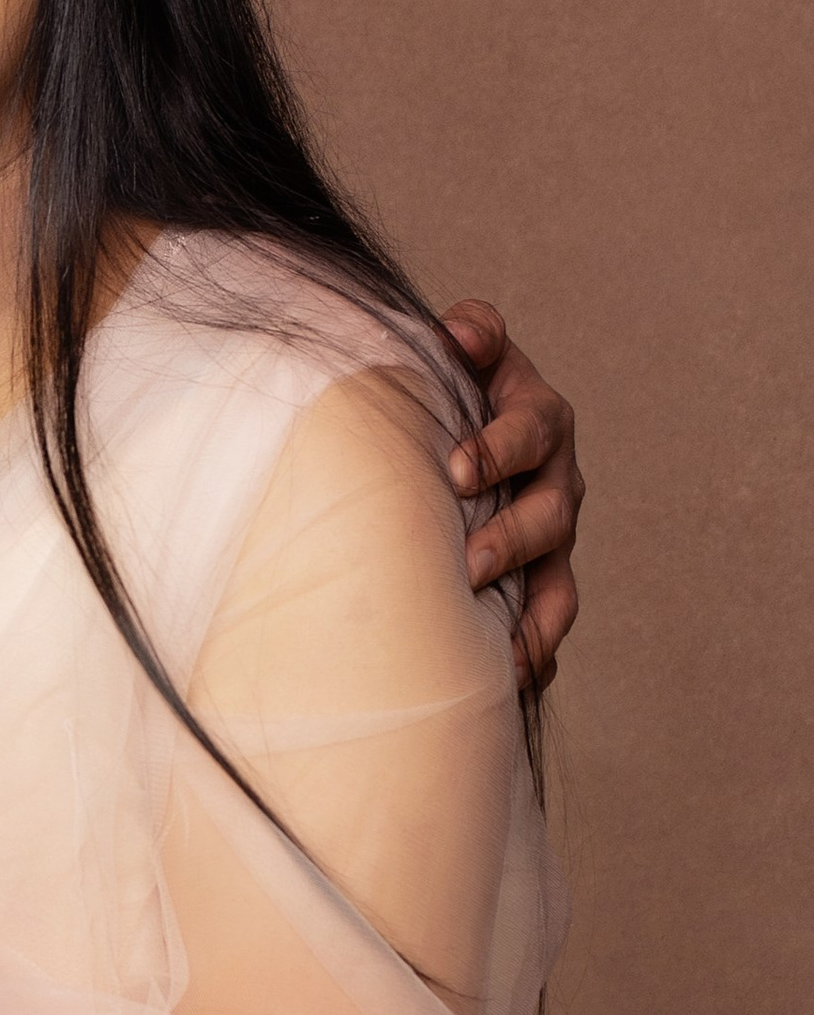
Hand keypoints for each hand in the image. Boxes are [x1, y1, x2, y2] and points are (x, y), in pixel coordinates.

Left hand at [439, 302, 583, 689]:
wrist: (457, 436)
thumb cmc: (454, 388)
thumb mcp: (464, 348)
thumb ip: (470, 331)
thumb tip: (456, 332)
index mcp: (539, 420)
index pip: (530, 430)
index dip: (500, 447)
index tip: (458, 468)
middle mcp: (555, 482)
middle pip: (550, 515)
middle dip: (512, 539)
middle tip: (471, 561)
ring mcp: (552, 541)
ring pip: (559, 584)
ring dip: (534, 617)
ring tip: (505, 650)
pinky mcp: (539, 586)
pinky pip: (547, 628)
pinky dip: (535, 657)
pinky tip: (515, 683)